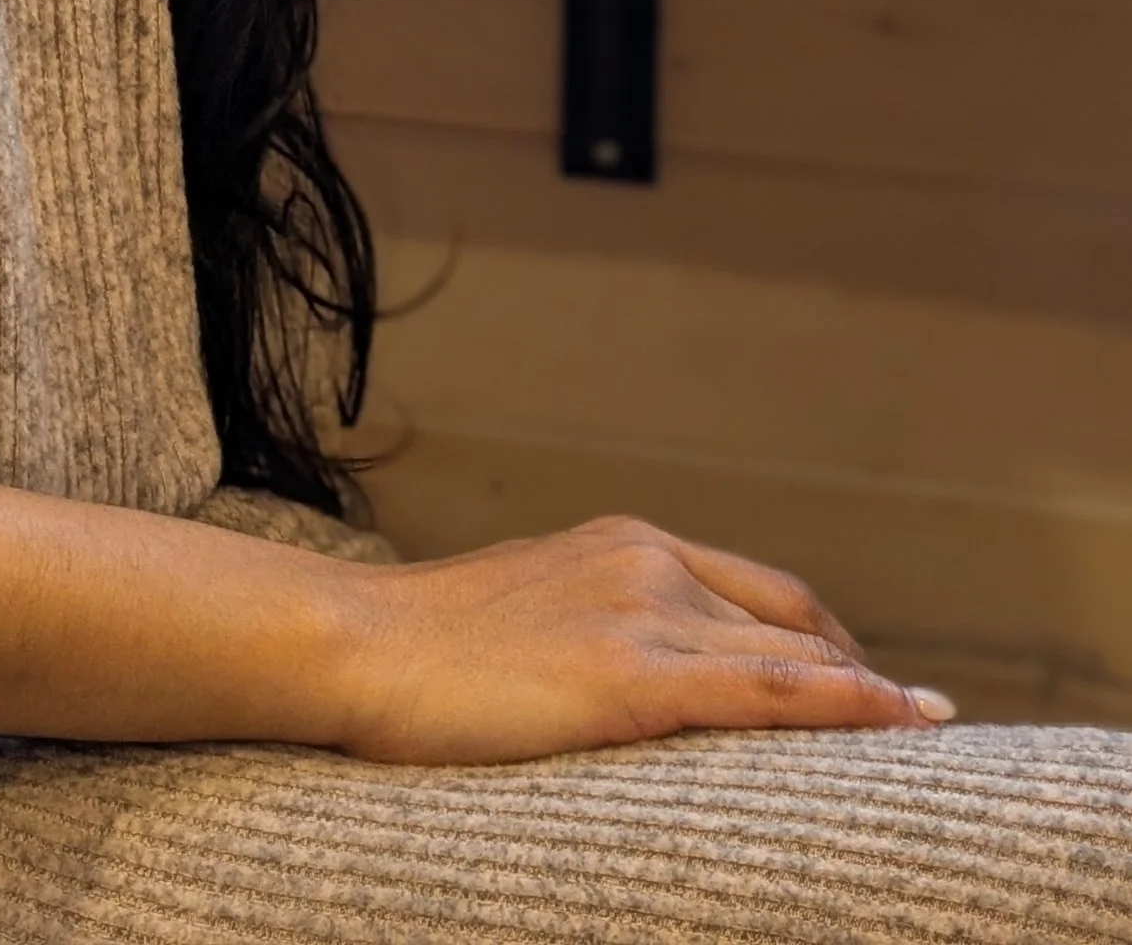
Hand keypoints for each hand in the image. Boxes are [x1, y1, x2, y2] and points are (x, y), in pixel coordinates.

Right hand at [299, 515, 950, 764]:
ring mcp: (640, 612)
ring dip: (867, 696)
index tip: (867, 682)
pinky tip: (892, 725)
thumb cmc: (420, 651)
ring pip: (789, 655)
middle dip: (858, 671)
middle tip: (908, 726)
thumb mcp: (527, 616)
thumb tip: (625, 678)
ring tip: (925, 736)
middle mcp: (645, 560)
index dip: (824, 640)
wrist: (353, 645)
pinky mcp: (627, 673)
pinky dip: (842, 705)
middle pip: (789, 618)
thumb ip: (592, 629)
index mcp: (620, 543)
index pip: (757, 591)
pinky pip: (764, 690)